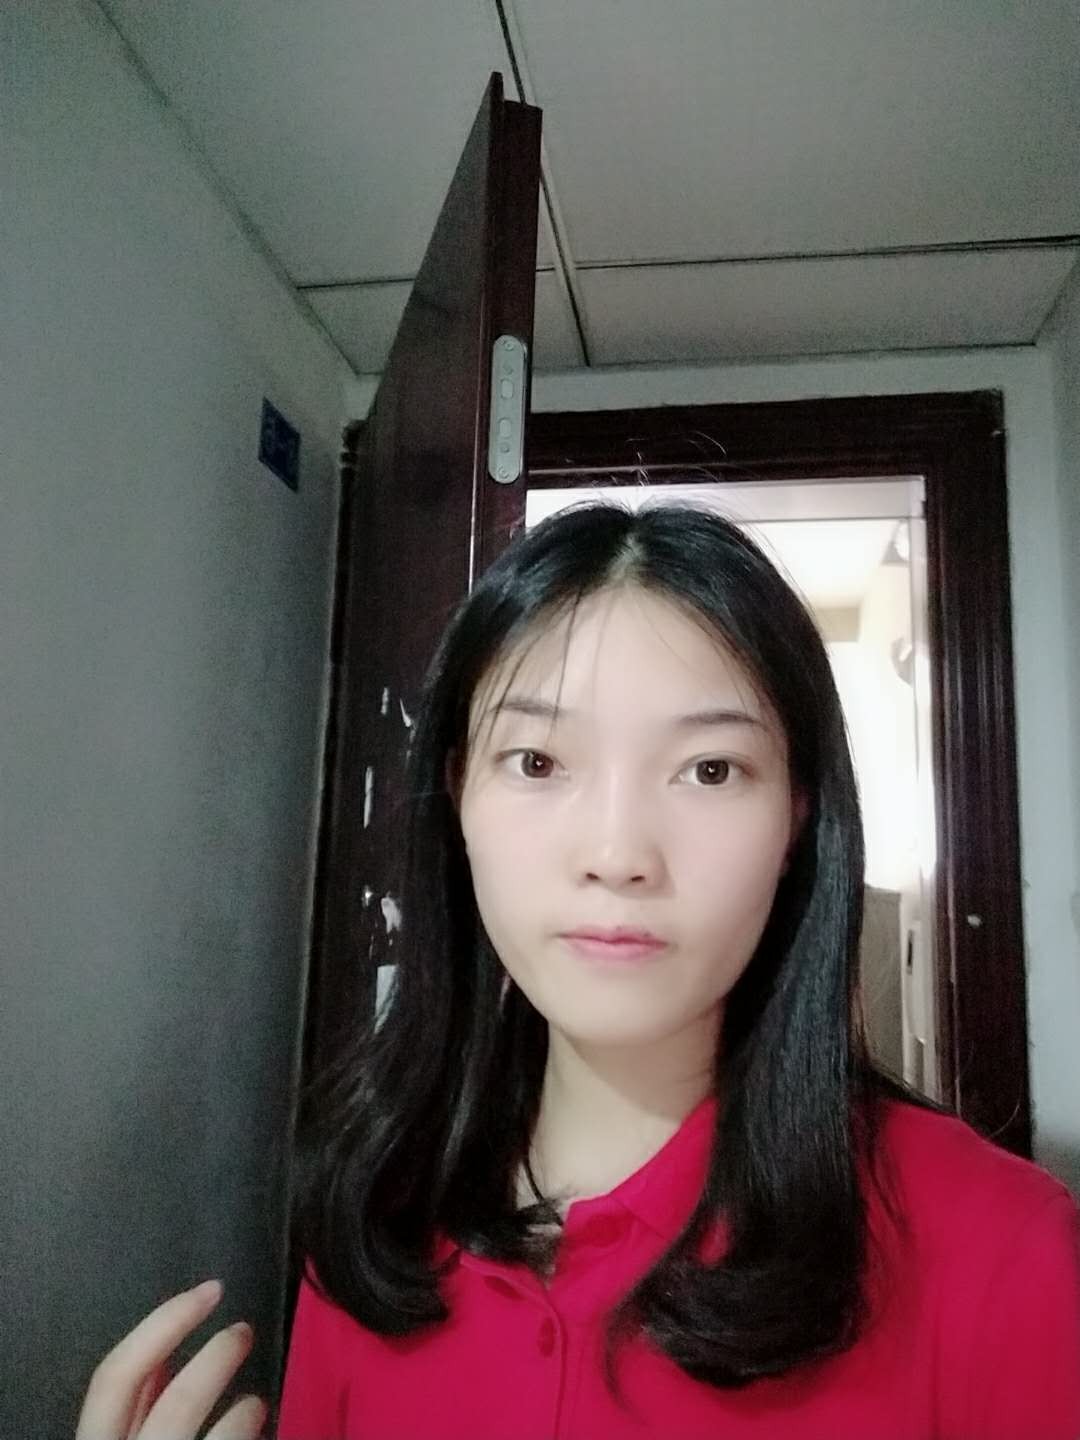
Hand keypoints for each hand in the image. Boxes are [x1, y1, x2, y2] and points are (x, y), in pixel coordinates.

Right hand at [76, 1279, 267, 1439]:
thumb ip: (139, 1407)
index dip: (163, 1324)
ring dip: (243, 1408)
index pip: (114, 1377)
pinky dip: (248, 1430)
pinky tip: (259, 1432)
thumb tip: (163, 1358)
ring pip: (216, 1435)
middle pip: (176, 1402)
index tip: (211, 1290)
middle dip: (217, 1359)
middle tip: (243, 1333)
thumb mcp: (126, 1439)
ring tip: (253, 1404)